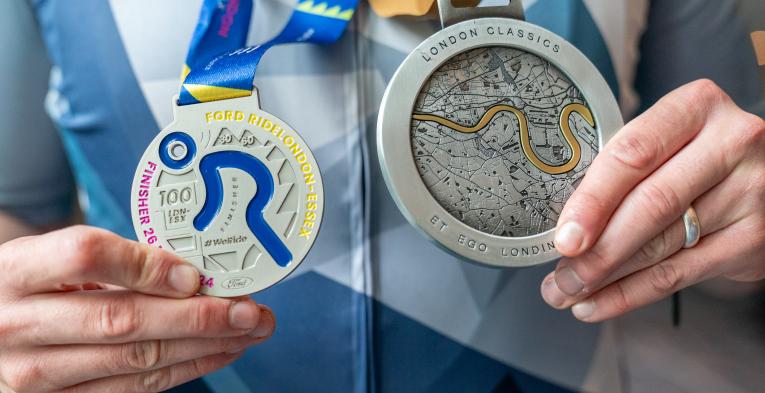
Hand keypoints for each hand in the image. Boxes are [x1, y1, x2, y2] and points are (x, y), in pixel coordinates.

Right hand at [0, 226, 274, 391]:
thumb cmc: (30, 285)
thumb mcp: (48, 257)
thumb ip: (111, 260)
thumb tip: (192, 272)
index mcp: (17, 271)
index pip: (84, 258)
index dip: (145, 265)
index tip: (194, 273)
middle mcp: (19, 325)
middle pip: (121, 319)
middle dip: (197, 316)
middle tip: (249, 309)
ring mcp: (35, 372)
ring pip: (135, 359)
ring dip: (204, 346)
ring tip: (248, 330)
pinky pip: (133, 387)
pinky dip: (184, 369)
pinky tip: (218, 352)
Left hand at [540, 79, 764, 321]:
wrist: (764, 174)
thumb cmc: (692, 155)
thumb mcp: (662, 142)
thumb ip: (620, 170)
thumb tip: (563, 227)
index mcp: (695, 107)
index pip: (634, 154)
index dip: (593, 200)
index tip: (563, 237)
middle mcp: (731, 143)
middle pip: (651, 204)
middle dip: (597, 250)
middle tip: (560, 277)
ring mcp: (750, 191)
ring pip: (663, 245)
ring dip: (607, 277)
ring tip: (568, 292)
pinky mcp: (756, 238)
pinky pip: (680, 274)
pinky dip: (632, 294)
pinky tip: (598, 304)